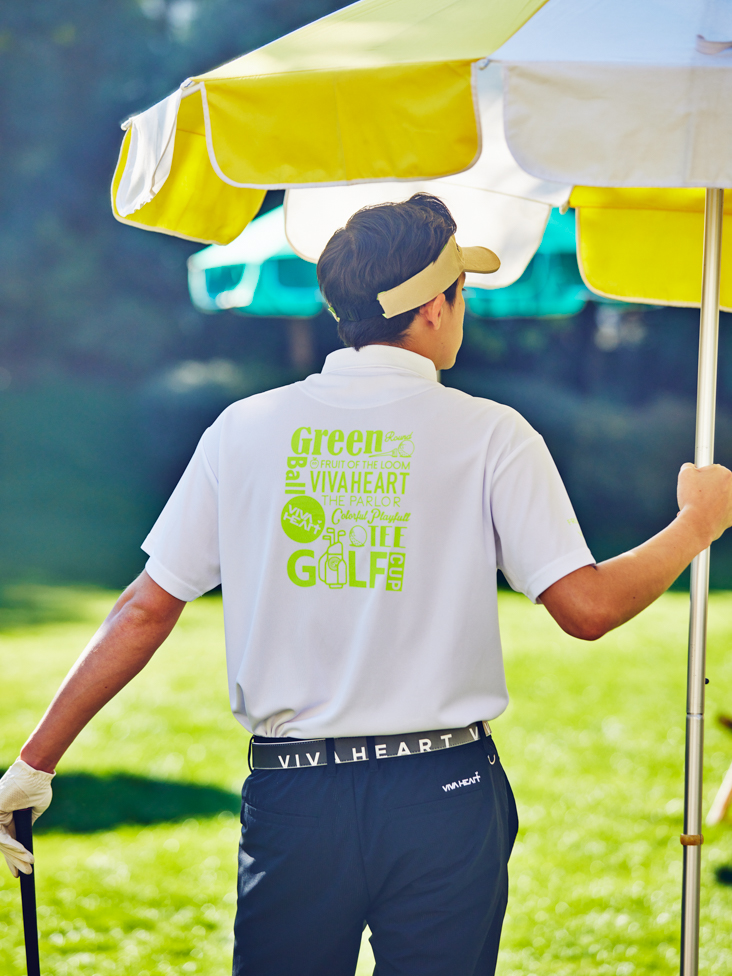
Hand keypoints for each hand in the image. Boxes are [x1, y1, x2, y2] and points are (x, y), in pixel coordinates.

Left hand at [0, 759, 53, 876]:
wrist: (37, 772)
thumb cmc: (38, 786)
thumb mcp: (34, 810)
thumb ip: (27, 823)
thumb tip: (24, 838)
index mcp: (7, 815)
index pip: (7, 840)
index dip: (13, 856)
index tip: (20, 871)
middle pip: (4, 844)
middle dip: (14, 861)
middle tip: (24, 874)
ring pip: (3, 843)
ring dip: (17, 856)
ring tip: (29, 865)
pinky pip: (2, 837)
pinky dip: (14, 847)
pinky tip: (25, 854)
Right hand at [677, 462, 731, 543]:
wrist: (697, 524)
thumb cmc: (692, 499)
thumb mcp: (684, 474)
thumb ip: (689, 466)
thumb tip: (691, 467)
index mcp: (725, 473)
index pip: (711, 471)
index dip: (700, 477)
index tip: (695, 484)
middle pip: (717, 485)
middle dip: (706, 489)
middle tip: (695, 496)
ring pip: (718, 499)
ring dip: (709, 501)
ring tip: (697, 506)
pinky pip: (720, 512)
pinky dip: (712, 513)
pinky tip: (702, 515)